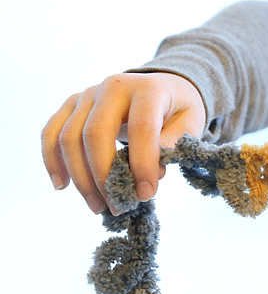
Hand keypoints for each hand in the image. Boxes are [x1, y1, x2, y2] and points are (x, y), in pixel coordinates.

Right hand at [41, 72, 207, 214]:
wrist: (162, 87)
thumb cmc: (176, 109)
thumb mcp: (190, 122)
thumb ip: (173, 144)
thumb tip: (153, 173)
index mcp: (147, 89)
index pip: (141, 127)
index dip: (142, 163)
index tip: (146, 194)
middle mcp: (112, 87)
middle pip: (95, 133)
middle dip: (103, 176)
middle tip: (117, 206)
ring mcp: (87, 94)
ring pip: (69, 137)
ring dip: (80, 177)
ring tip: (98, 206)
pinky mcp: (71, 104)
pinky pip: (51, 132)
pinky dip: (52, 160)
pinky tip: (62, 186)